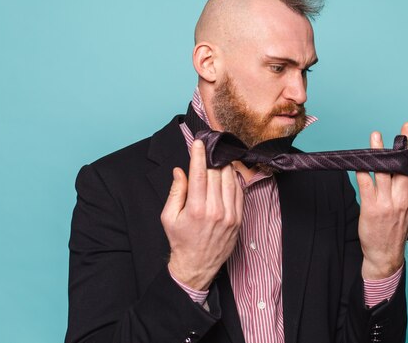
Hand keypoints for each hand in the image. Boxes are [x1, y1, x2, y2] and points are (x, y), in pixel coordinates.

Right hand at [160, 139, 243, 289]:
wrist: (197, 265)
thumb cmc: (181, 240)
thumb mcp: (169, 217)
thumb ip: (176, 191)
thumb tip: (180, 171)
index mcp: (196, 209)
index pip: (200, 173)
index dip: (199, 155)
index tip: (199, 142)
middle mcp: (215, 210)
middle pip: (216, 174)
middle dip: (212, 158)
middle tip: (208, 148)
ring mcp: (230, 215)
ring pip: (230, 180)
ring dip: (224, 166)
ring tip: (217, 159)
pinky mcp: (238, 219)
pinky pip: (239, 192)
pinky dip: (234, 180)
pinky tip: (227, 174)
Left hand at [355, 122, 407, 278]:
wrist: (385, 255)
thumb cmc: (399, 230)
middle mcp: (402, 199)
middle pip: (405, 167)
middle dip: (407, 145)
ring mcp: (387, 203)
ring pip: (384, 172)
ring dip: (380, 152)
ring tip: (377, 135)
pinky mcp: (371, 208)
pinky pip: (366, 185)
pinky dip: (362, 171)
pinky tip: (359, 159)